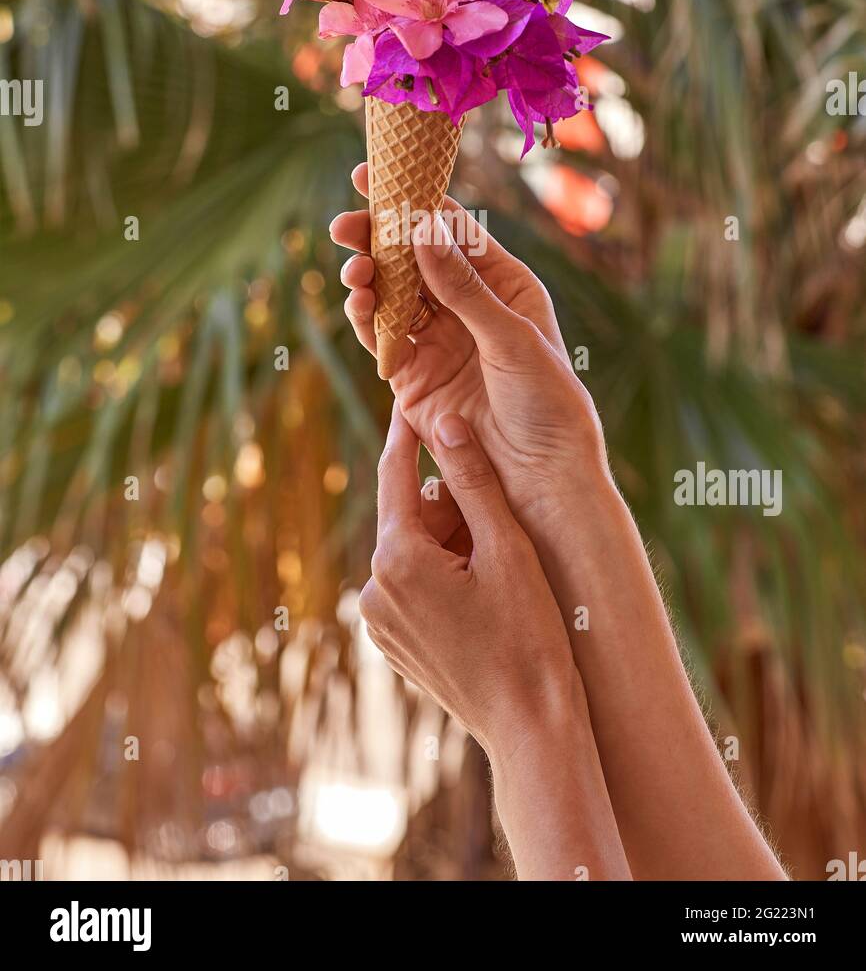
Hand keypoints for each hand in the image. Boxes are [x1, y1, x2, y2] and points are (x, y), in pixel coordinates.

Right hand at [330, 164, 610, 522]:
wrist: (541, 476)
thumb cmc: (548, 400)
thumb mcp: (510, 337)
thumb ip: (462, 286)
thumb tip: (424, 226)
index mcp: (503, 283)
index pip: (452, 228)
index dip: (414, 199)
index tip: (375, 173)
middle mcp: (467, 306)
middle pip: (412, 258)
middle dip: (376, 238)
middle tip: (345, 224)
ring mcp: (438, 339)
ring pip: (392, 294)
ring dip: (368, 277)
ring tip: (353, 271)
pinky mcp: (414, 376)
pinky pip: (381, 336)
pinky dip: (364, 317)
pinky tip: (356, 302)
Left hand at [362, 402, 631, 881]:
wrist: (530, 727)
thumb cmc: (530, 636)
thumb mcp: (508, 548)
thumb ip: (473, 480)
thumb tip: (445, 421)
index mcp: (398, 558)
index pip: (396, 474)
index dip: (408, 435)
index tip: (412, 401)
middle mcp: (374, 588)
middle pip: (410, 517)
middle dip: (451, 510)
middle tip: (501, 524)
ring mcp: (379, 621)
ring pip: (413, 553)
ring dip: (450, 545)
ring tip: (500, 569)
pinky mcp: (391, 644)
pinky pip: (411, 589)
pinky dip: (442, 578)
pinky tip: (484, 597)